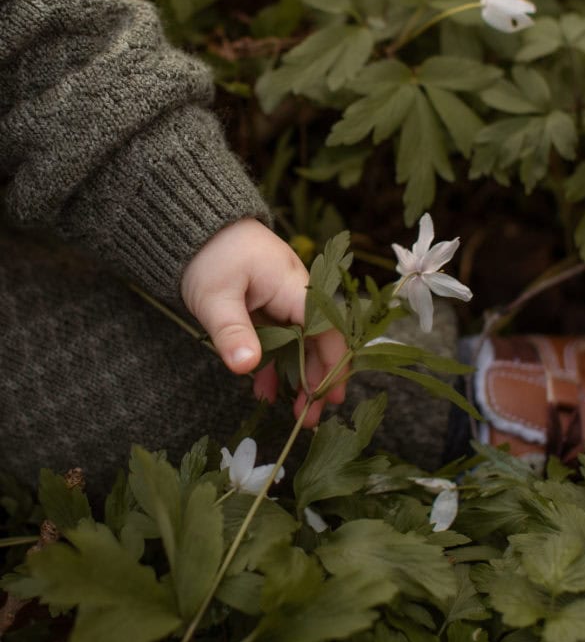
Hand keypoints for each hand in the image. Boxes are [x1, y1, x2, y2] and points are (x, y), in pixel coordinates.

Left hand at [180, 218, 346, 425]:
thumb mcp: (215, 298)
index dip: (332, 365)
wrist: (196, 223)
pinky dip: (276, 361)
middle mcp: (296, 291)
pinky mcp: (269, 300)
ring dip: (297, 375)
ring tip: (290, 410)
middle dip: (316, 379)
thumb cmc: (208, 254)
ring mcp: (283, 296)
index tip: (328, 398)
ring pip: (300, 341)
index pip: (325, 330)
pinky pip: (281, 335)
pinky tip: (264, 386)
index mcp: (293, 286)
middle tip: (309, 418)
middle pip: (318, 340)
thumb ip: (232, 332)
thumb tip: (246, 367)